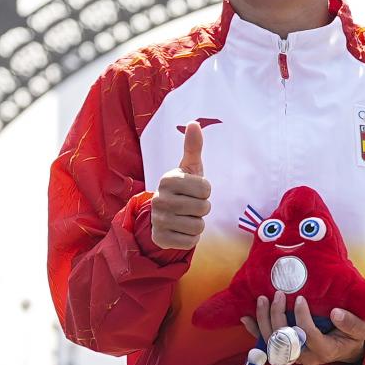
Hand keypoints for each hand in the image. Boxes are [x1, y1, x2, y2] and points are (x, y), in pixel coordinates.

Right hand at [150, 121, 211, 249]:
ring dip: (197, 224)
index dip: (205, 191)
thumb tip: (194, 122)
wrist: (165, 215)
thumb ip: (193, 146)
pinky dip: (191, 238)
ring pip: (198, 226)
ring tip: (186, 217)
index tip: (194, 190)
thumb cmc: (183, 188)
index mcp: (168, 179)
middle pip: (203, 208)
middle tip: (191, 205)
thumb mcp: (190, 167)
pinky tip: (181, 230)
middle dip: (202, 208)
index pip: (206, 188)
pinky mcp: (160, 239)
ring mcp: (158, 220)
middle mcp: (159, 198)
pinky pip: (191, 242)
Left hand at [240, 291, 364, 364]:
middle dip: (278, 317)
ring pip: (272, 343)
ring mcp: (294, 355)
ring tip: (262, 299)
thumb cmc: (353, 335)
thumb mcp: (361, 329)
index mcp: (324, 350)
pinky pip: (267, 343)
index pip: (308, 336)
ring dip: (264, 321)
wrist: (346, 348)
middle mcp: (306, 356)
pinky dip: (255, 331)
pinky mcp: (286, 349)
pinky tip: (245, 318)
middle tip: (278, 294)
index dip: (302, 318)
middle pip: (285, 341)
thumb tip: (335, 313)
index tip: (300, 299)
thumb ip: (351, 323)